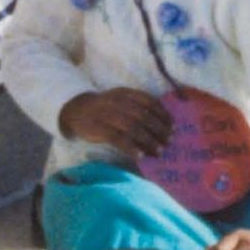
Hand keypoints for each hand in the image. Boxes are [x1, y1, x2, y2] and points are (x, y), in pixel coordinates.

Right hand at [59, 87, 175, 156]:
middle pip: (143, 116)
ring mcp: (107, 115)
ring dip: (148, 140)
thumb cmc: (105, 109)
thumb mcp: (121, 100)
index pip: (149, 101)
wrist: (76, 110)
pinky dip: (130, 147)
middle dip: (158, 129)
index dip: (162, 114)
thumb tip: (163, 125)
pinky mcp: (98, 129)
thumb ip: (138, 107)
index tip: (173, 126)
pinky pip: (117, 139)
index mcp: (125, 93)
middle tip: (169, 141)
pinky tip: (140, 155)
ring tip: (158, 151)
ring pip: (132, 127)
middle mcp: (117, 102)